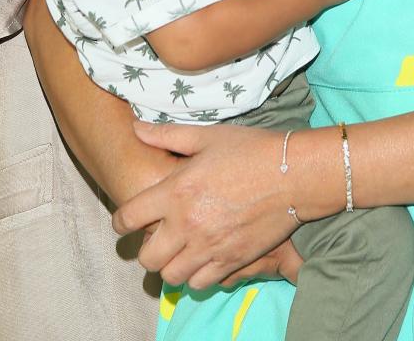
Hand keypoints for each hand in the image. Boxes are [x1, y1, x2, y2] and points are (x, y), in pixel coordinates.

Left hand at [112, 120, 301, 288]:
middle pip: (147, 258)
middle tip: (155, 236)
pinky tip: (202, 258)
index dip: (121, 222)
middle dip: (146, 249)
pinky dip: (196, 275)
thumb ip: (167, 136)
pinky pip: (200, 284)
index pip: (129, 218)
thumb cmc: (250, 150)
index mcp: (177, 192)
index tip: (126, 221)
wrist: (293, 174)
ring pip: (171, 276)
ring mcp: (210, 247)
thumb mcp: (207, 136)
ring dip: (170, 265)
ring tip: (178, 250)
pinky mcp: (232, 261)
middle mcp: (188, 224)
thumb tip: (135, 128)